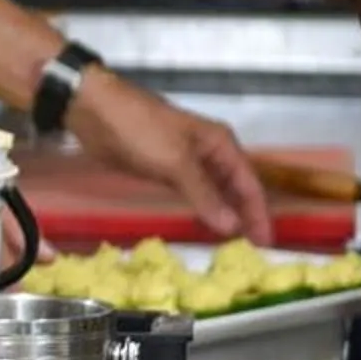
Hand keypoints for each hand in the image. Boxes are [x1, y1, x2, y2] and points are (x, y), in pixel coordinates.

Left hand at [65, 68, 270, 242]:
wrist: (94, 110)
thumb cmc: (139, 129)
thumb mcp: (176, 162)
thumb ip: (205, 194)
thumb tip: (232, 226)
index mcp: (220, 144)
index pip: (249, 184)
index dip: (258, 213)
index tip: (266, 242)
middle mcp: (210, 152)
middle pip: (236, 188)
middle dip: (246, 215)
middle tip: (254, 249)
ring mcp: (186, 161)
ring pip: (215, 192)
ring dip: (224, 214)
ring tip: (234, 244)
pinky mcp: (165, 169)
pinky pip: (193, 193)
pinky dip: (202, 209)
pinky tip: (203, 225)